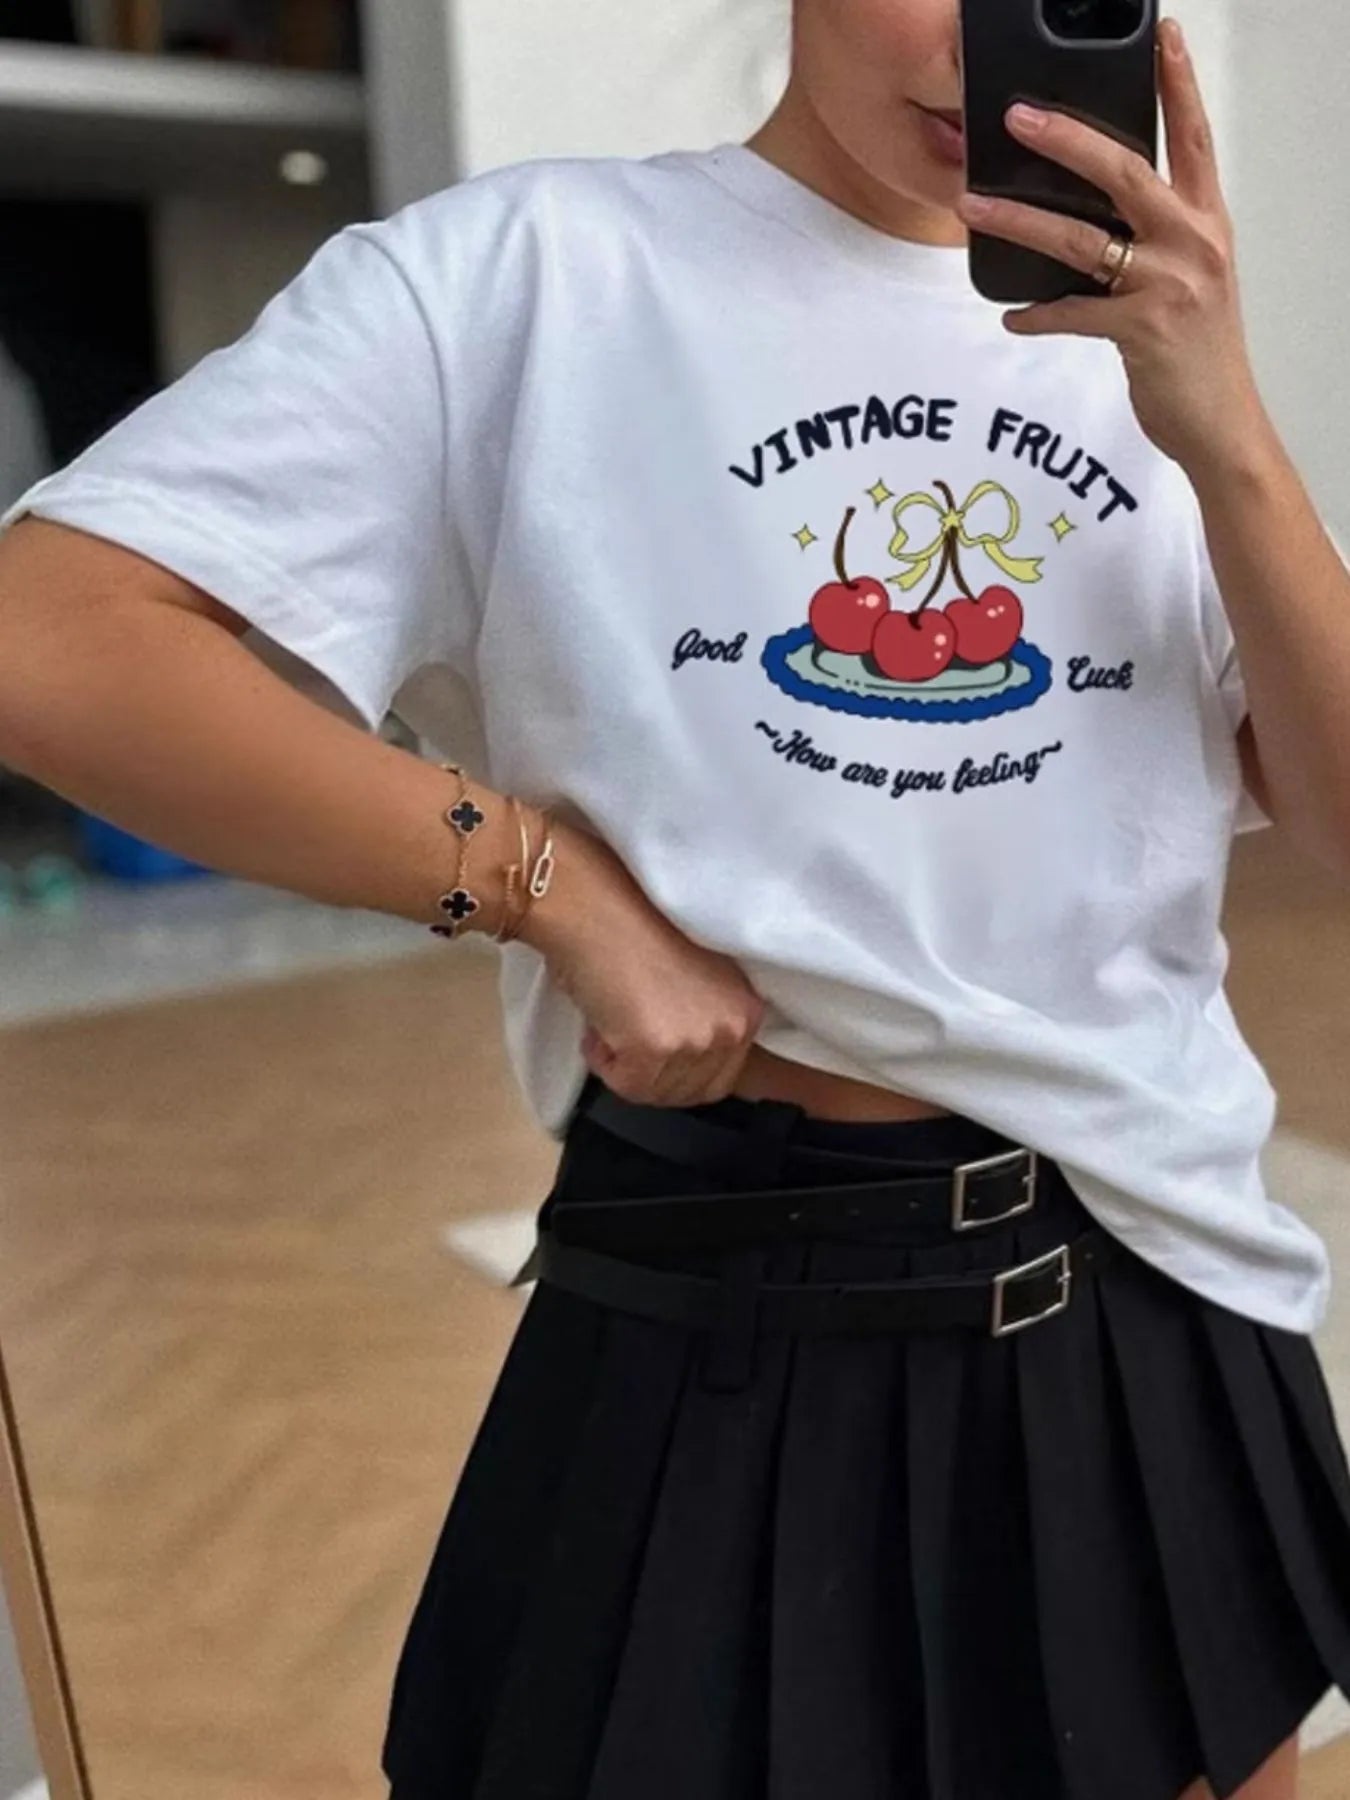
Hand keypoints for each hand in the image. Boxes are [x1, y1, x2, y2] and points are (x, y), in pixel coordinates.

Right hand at [517, 816, 766, 1107]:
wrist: (595, 904)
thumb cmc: (633, 927)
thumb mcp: (695, 979)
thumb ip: (702, 1019)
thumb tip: (679, 1057)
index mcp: (749, 1010)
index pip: (721, 1078)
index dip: (677, 1070)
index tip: (649, 1051)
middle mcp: (733, 1028)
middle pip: (690, 1093)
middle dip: (651, 1075)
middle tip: (622, 1036)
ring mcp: (697, 1040)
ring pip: (655, 1092)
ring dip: (625, 1066)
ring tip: (611, 1020)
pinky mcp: (656, 1049)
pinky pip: (625, 1084)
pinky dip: (603, 1061)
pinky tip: (599, 1024)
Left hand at [955, 14, 1265, 471]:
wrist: (1221, 422)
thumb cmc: (1198, 351)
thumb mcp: (1190, 279)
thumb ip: (1155, 240)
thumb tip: (1093, 217)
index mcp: (1207, 221)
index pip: (1193, 137)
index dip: (1177, 84)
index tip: (1162, 36)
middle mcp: (1193, 242)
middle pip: (1125, 169)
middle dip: (1066, 139)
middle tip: (1018, 117)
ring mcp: (1169, 285)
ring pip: (1082, 238)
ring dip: (1019, 221)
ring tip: (973, 207)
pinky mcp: (1142, 331)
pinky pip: (1073, 312)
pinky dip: (1037, 314)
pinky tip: (1012, 316)